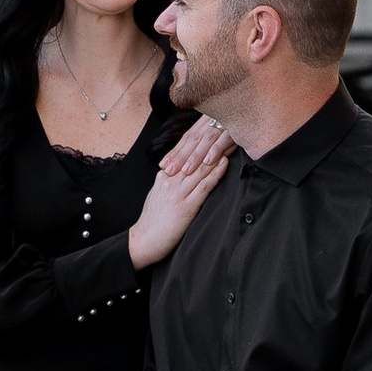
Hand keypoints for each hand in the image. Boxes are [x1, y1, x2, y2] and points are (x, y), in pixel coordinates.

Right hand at [128, 115, 232, 270]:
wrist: (143, 241)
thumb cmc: (152, 222)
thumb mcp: (157, 196)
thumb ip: (168, 183)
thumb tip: (180, 173)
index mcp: (164, 178)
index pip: (184, 155)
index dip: (199, 142)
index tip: (212, 131)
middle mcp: (170, 181)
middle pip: (193, 157)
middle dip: (210, 143)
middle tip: (224, 129)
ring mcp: (178, 193)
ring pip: (200, 168)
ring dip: (216, 154)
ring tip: (228, 141)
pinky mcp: (186, 207)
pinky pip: (203, 186)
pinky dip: (215, 173)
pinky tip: (224, 164)